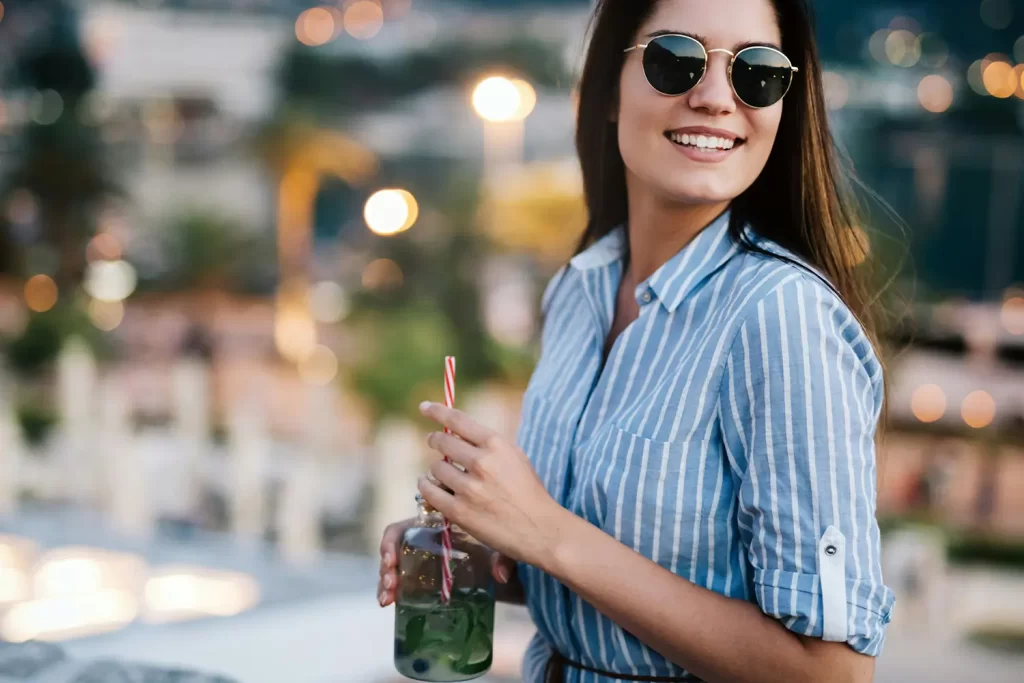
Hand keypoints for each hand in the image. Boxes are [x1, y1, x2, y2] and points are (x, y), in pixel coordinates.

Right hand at [377, 518, 519, 606]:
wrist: (502, 561)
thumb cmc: (495, 545)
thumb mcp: (499, 545)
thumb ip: (502, 555)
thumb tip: (501, 575)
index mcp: (434, 527)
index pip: (404, 529)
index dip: (391, 542)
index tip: (391, 559)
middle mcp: (422, 542)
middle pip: (394, 550)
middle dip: (386, 567)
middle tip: (390, 584)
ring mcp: (419, 562)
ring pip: (393, 568)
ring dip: (385, 582)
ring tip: (387, 598)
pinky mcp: (420, 581)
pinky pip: (400, 584)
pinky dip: (390, 593)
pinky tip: (388, 603)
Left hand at [416, 401, 569, 570]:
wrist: (540, 529)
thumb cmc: (529, 492)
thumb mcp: (515, 457)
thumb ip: (488, 445)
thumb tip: (459, 434)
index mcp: (497, 445)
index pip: (458, 420)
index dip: (437, 411)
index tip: (425, 407)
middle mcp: (481, 462)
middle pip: (442, 442)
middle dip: (435, 441)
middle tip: (434, 442)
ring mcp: (469, 488)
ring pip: (435, 468)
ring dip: (435, 469)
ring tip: (443, 474)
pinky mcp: (459, 510)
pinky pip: (429, 491)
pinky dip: (426, 486)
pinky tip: (429, 485)